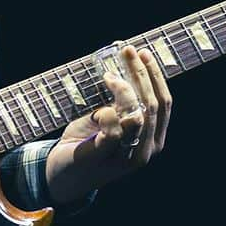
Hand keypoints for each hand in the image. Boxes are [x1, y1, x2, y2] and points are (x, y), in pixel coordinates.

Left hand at [43, 46, 171, 204]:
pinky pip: (113, 131)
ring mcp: (127, 158)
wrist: (61, 174)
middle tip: (127, 51)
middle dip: (140, 73)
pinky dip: (107, 114)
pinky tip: (99, 108)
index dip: (155, 75)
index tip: (143, 52)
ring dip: (123, 90)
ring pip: (136, 116)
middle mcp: (147, 150)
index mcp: (154, 138)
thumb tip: (125, 64)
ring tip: (108, 76)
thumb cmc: (87, 141)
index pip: (165, 102)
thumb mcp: (111, 118)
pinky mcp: (104, 159)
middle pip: (152, 105)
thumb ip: (122, 101)